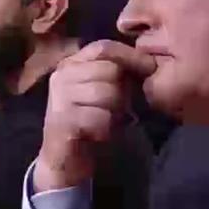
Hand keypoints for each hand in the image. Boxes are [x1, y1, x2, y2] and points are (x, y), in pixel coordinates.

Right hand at [33, 41, 156, 192]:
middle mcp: (61, 76)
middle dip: (120, 91)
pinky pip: (100, 117)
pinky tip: (97, 134)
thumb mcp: (102, 91)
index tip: (150, 69)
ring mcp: (58, 98)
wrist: (64, 161)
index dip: (130, 56)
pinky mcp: (62, 121)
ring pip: (106, 92)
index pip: (103, 47)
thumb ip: (116, 73)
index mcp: (70, 64)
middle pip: (109, 69)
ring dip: (113, 111)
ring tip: (105, 120)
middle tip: (114, 108)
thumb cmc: (88, 122)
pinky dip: (105, 129)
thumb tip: (147, 61)